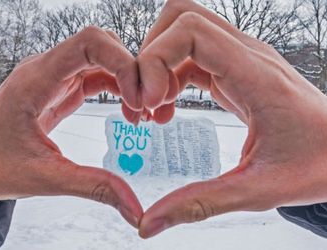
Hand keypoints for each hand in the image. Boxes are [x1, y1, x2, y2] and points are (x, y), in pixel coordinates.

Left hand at [0, 27, 142, 227]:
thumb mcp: (44, 178)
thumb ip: (93, 187)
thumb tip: (133, 207)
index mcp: (37, 79)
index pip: (89, 43)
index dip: (123, 63)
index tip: (138, 99)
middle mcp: (47, 69)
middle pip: (102, 45)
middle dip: (133, 71)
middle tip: (147, 106)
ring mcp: (56, 77)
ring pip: (104, 58)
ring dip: (129, 80)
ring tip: (141, 112)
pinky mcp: (62, 89)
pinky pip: (98, 76)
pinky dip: (120, 89)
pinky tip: (128, 111)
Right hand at [137, 0, 326, 237]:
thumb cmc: (317, 163)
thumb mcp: (257, 190)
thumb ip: (200, 204)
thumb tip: (150, 223)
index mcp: (254, 75)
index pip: (191, 31)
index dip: (156, 58)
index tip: (150, 101)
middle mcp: (246, 56)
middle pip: (181, 17)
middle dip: (151, 54)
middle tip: (146, 99)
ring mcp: (239, 60)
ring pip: (182, 33)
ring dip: (158, 66)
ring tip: (155, 108)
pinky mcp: (233, 71)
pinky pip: (190, 57)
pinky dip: (169, 77)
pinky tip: (168, 109)